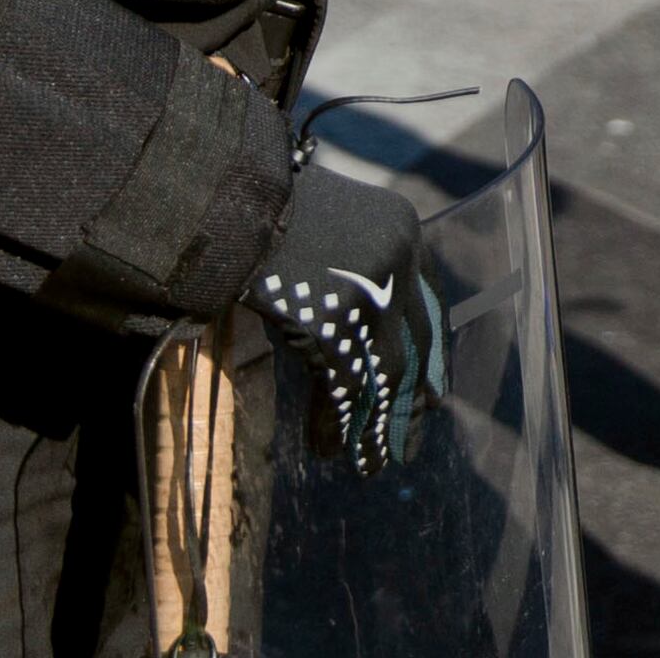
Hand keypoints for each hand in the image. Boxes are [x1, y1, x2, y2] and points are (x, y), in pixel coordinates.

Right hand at [255, 164, 447, 473]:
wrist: (225, 196)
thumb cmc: (265, 210)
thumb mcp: (331, 228)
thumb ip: (355, 270)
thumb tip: (356, 329)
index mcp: (401, 229)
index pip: (426, 305)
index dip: (428, 354)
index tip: (434, 391)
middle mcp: (396, 259)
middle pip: (413, 345)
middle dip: (411, 398)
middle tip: (412, 437)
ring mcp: (367, 291)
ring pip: (384, 374)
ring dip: (375, 425)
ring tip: (371, 464)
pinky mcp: (332, 321)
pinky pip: (344, 385)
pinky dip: (338, 423)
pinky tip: (330, 449)